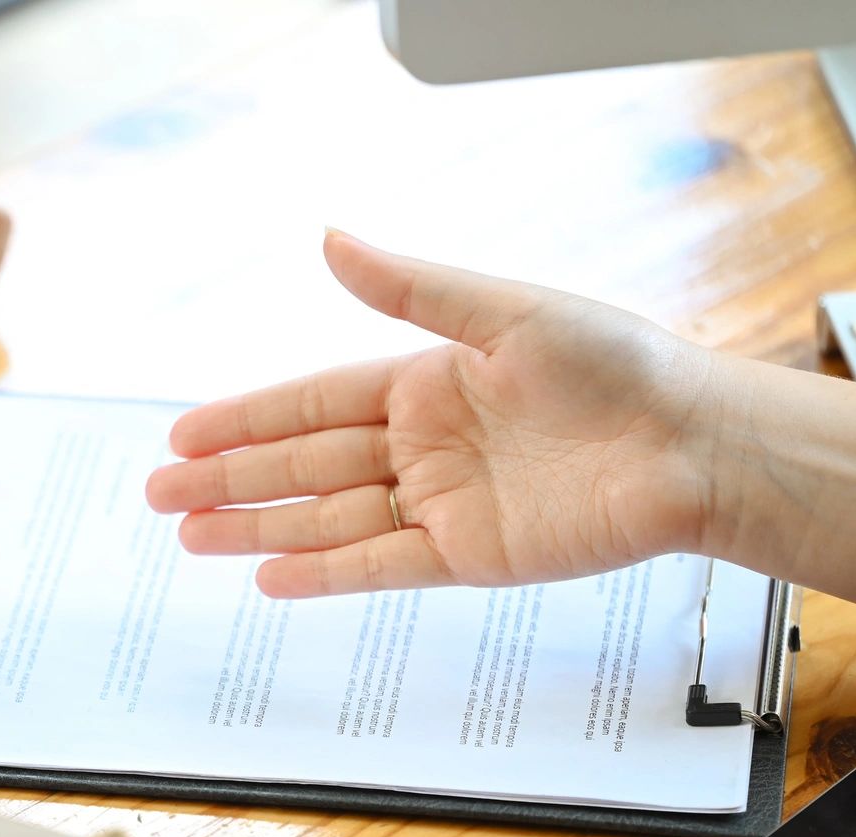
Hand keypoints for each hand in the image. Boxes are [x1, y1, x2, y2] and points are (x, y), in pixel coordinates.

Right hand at [146, 231, 729, 597]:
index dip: (247, 417)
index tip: (185, 432)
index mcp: (429, 381)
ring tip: (192, 536)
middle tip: (162, 493)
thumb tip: (331, 240)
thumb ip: (412, 290)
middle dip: (232, 478)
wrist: (694, 447)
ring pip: (329, 517)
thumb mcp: (506, 313)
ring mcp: (443, 504)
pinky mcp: (469, 556)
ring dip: (260, 526)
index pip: (314, 402)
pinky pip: (380, 565)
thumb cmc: (620, 367)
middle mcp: (426, 446)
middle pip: (306, 464)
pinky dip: (326, 572)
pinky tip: (270, 576)